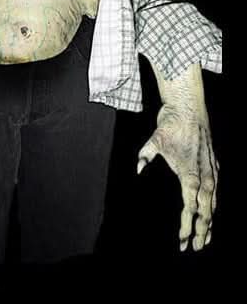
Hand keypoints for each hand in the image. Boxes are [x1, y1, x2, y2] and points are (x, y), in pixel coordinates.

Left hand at [137, 105, 218, 251]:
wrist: (189, 107)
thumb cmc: (171, 124)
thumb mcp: (155, 138)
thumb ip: (146, 154)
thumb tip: (138, 168)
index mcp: (190, 173)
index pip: (190, 207)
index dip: (186, 226)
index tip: (182, 241)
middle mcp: (204, 175)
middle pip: (206, 210)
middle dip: (201, 231)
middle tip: (195, 248)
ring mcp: (211, 170)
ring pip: (214, 202)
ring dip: (210, 221)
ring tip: (205, 238)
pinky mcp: (214, 164)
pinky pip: (216, 190)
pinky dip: (214, 204)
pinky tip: (211, 212)